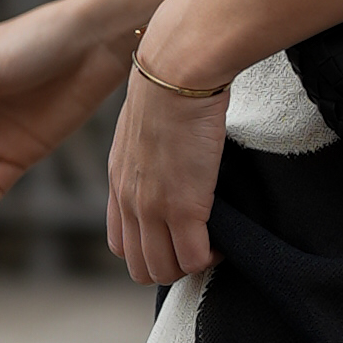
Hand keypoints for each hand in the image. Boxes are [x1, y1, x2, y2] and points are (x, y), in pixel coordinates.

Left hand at [106, 51, 229, 284]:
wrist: (177, 72)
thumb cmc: (171, 83)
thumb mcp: (145, 122)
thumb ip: (148, 148)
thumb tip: (169, 151)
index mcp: (118, 181)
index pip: (121, 243)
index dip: (149, 250)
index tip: (176, 236)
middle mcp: (129, 201)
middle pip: (140, 266)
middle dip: (171, 265)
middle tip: (199, 246)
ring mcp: (153, 208)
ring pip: (165, 270)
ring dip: (191, 265)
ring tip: (213, 243)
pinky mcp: (184, 208)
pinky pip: (196, 259)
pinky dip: (212, 257)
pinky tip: (225, 238)